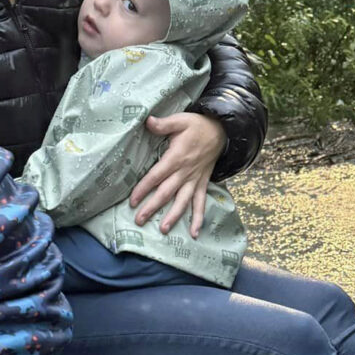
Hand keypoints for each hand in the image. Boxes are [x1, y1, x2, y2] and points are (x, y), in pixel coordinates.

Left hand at [129, 113, 225, 236]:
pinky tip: (194, 233)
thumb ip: (163, 124)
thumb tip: (147, 121)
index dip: (144, 188)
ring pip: (183, 201)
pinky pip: (200, 203)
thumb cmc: (197, 125)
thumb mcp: (180, 120)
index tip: (132, 201)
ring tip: (164, 230)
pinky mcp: (202, 183)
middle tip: (139, 220)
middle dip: (153, 207)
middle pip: (166, 192)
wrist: (221, 131)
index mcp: (177, 157)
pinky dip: (199, 218)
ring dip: (173, 216)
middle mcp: (186, 172)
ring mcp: (195, 180)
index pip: (157, 176)